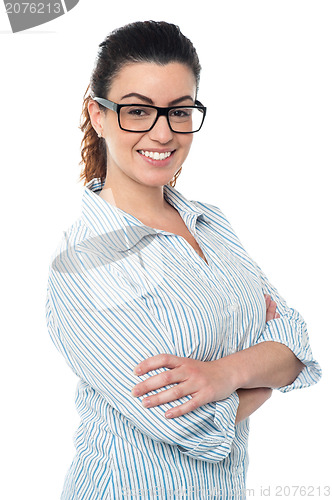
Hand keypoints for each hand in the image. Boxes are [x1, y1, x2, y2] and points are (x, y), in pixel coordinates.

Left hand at [132, 294, 279, 417]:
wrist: (229, 373)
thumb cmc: (203, 370)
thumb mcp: (188, 363)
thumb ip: (172, 367)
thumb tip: (148, 373)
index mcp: (183, 361)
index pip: (163, 359)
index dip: (148, 364)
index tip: (135, 371)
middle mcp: (189, 371)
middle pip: (166, 377)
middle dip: (148, 384)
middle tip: (133, 392)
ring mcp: (198, 383)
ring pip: (175, 392)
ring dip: (159, 398)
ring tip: (144, 404)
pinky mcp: (206, 395)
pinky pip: (191, 404)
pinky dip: (178, 410)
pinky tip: (167, 415)